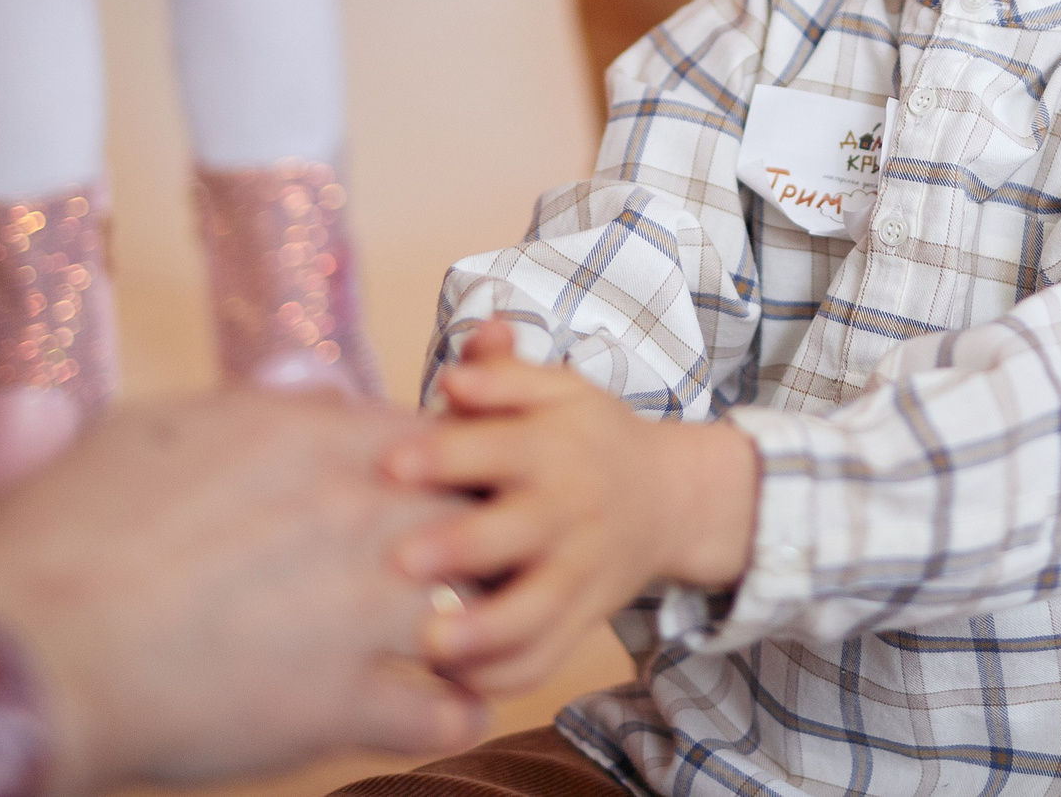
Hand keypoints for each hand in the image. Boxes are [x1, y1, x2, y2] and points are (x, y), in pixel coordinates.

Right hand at [0, 391, 484, 796]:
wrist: (18, 652)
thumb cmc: (55, 541)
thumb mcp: (149, 430)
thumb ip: (241, 408)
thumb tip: (288, 379)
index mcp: (309, 438)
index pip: (428, 437)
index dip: (434, 472)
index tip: (426, 495)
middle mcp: (354, 512)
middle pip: (470, 510)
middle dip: (475, 539)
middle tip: (472, 564)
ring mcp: (359, 608)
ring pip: (475, 605)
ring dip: (477, 626)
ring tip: (475, 640)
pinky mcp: (339, 703)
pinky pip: (440, 711)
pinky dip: (452, 714)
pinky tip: (448, 713)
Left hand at [385, 322, 761, 694]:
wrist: (671, 498)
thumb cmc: (587, 439)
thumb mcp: (557, 391)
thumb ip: (503, 376)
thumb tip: (455, 377)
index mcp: (552, 449)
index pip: (499, 448)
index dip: (445, 455)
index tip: (389, 465)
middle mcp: (567, 513)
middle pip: (517, 533)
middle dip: (461, 549)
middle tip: (400, 561)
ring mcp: (577, 573)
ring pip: (537, 613)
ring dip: (486, 634)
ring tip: (431, 645)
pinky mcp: (580, 620)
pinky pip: (544, 660)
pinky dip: (501, 680)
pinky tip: (450, 683)